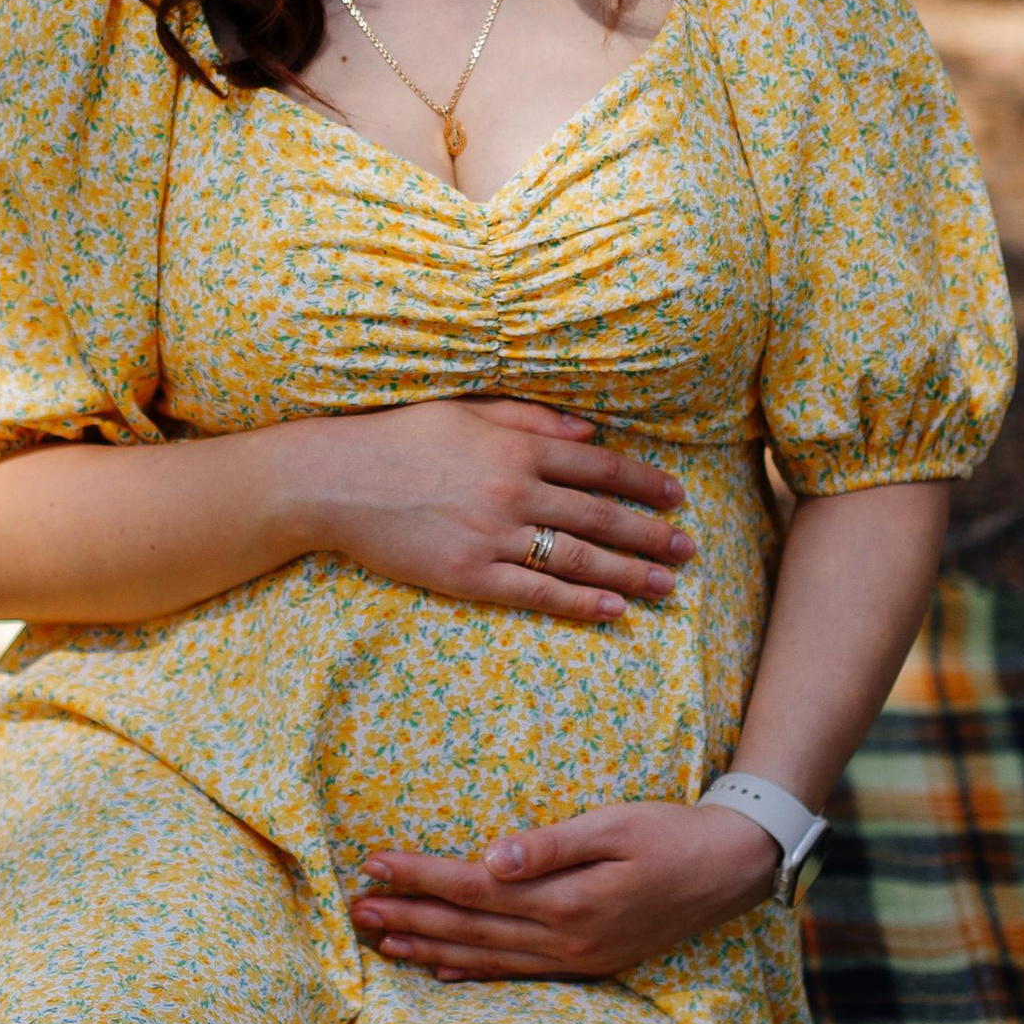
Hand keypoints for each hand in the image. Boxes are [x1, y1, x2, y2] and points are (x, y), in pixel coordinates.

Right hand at [288, 398, 691, 621]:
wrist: (333, 480)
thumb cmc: (398, 438)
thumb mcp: (467, 412)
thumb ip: (531, 418)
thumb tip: (590, 429)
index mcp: (516, 446)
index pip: (599, 465)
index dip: (644, 482)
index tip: (677, 496)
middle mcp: (513, 491)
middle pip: (600, 516)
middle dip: (651, 535)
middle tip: (689, 549)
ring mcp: (491, 536)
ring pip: (578, 559)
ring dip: (630, 574)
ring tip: (667, 587)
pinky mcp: (468, 576)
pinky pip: (535, 594)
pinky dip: (579, 604)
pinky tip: (613, 611)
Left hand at [350, 800, 779, 980]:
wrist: (732, 870)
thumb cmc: (671, 833)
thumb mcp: (615, 824)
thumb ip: (550, 845)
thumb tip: (490, 858)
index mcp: (567, 901)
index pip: (473, 888)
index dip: (420, 876)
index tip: (373, 864)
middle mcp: (565, 940)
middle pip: (469, 928)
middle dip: (408, 918)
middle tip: (352, 911)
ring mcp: (576, 959)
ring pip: (485, 956)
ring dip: (429, 948)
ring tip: (380, 942)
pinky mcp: (587, 963)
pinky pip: (515, 974)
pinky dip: (472, 972)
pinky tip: (442, 971)